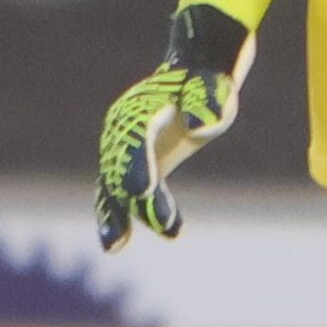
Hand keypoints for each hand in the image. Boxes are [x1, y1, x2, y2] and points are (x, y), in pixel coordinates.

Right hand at [94, 6, 252, 251]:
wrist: (194, 81)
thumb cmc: (207, 85)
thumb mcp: (214, 89)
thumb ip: (208, 105)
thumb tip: (196, 129)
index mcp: (141, 110)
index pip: (136, 141)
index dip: (139, 166)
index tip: (143, 191)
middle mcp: (122, 132)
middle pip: (122, 168)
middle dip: (134, 197)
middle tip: (157, 222)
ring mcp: (121, 150)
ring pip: (112, 186)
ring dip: (114, 215)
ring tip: (116, 245)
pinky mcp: (129, 167)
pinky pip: (116, 193)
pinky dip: (115, 216)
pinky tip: (117, 244)